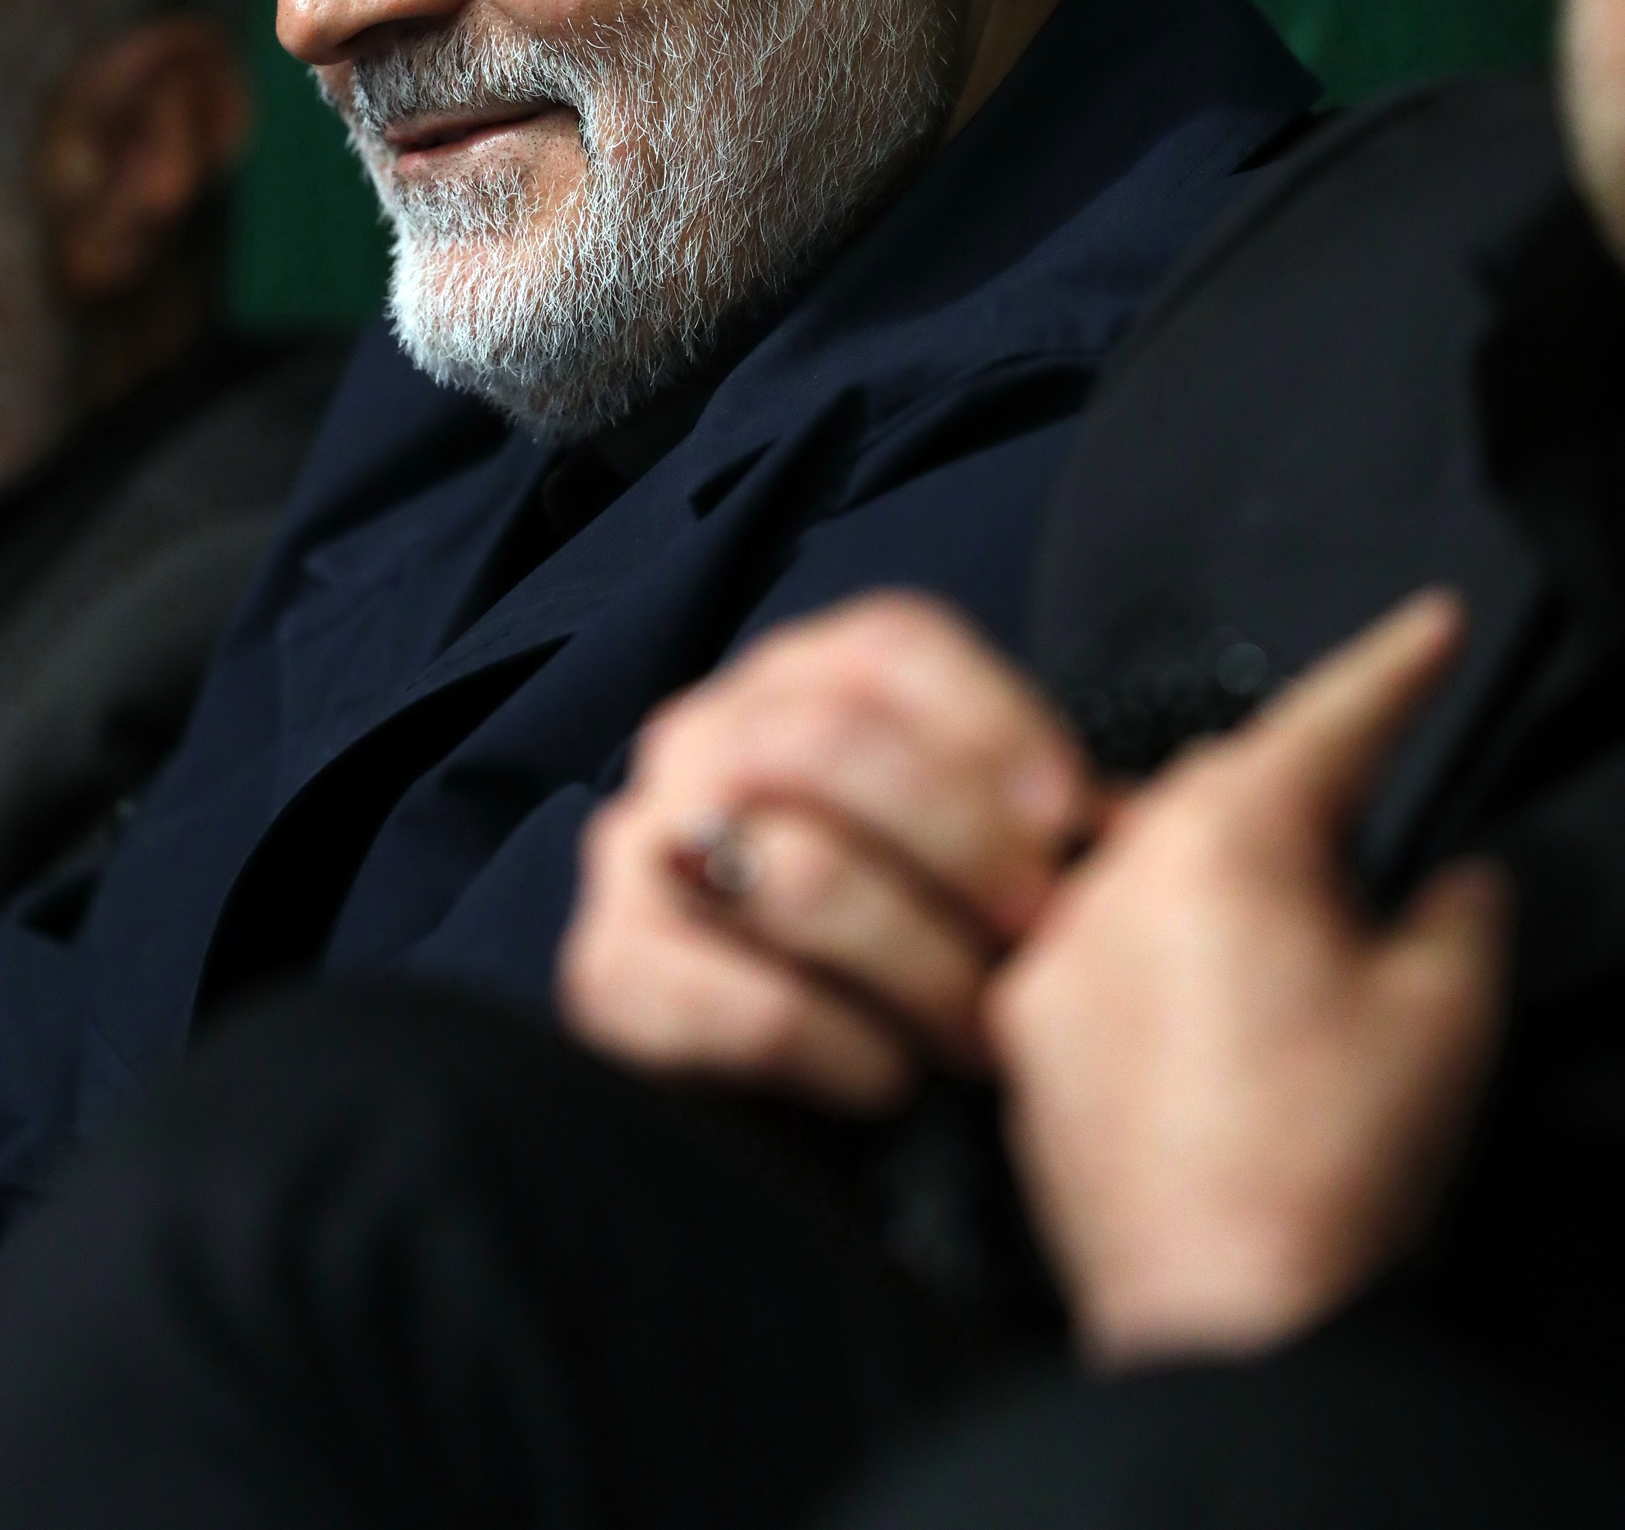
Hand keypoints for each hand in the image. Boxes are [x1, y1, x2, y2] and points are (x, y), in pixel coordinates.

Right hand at [558, 593, 1098, 1110]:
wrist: (778, 1110)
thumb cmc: (900, 961)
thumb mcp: (966, 864)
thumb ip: (1034, 823)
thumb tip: (1151, 822)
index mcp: (793, 683)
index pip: (887, 646)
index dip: (995, 722)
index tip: (1077, 820)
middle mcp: (701, 737)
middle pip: (834, 742)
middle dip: (961, 843)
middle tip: (1039, 935)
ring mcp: (639, 847)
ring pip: (795, 867)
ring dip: (917, 960)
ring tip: (982, 1035)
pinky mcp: (605, 972)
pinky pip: (738, 1001)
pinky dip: (835, 1044)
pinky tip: (887, 1078)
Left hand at [983, 591, 1512, 1366]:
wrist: (1225, 1318)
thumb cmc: (1339, 1162)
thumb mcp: (1446, 1017)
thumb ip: (1452, 914)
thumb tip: (1445, 888)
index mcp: (1231, 836)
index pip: (1332, 720)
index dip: (1394, 668)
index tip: (1434, 625)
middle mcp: (1120, 862)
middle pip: (1227, 788)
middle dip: (1298, 806)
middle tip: (1365, 870)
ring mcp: (1057, 945)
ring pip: (1146, 861)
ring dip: (1213, 885)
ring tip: (1280, 968)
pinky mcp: (1022, 1030)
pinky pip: (1094, 946)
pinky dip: (1152, 959)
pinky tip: (1201, 1024)